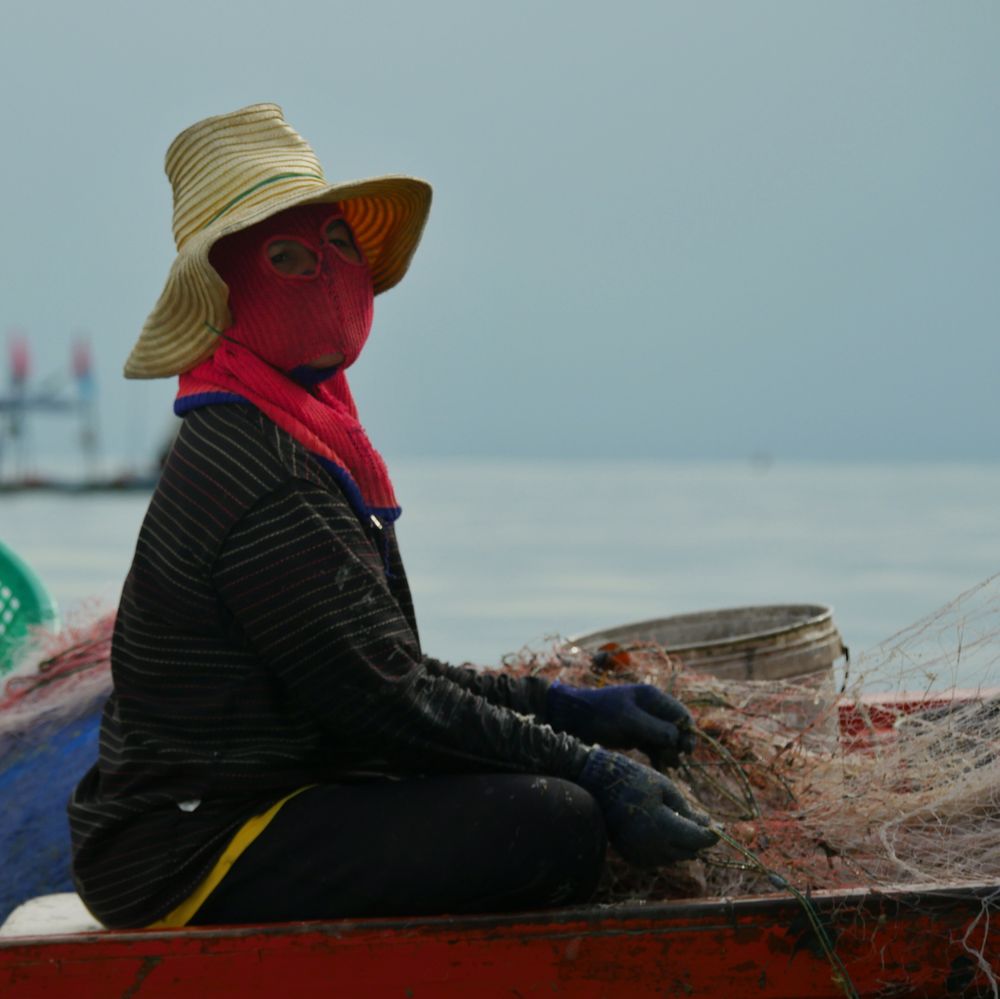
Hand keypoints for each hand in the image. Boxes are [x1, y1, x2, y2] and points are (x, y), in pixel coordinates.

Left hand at [546, 682, 696, 764]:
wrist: (573, 719)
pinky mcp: (635, 736)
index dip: (687, 731)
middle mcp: (651, 708)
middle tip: (674, 762)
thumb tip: (677, 739)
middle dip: (677, 745)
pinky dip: (658, 758)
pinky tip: (661, 770)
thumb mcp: (628, 719)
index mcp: (652, 697)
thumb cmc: (600, 714)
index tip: (686, 750)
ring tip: (668, 768)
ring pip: (665, 741)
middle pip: (675, 729)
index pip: (680, 714)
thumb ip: (654, 728)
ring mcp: (643, 723)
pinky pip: (653, 747)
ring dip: (668, 754)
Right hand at [576, 749, 717, 866]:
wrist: (599, 785)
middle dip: (696, 838)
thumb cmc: (635, 780)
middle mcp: (653, 846)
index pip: (698, 840)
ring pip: (674, 857)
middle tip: (698, 821)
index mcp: (663, 826)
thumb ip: (687, 810)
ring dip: (681, 844)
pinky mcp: (633, 857)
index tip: (720, 828)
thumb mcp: (666, 788)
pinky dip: (665, 849)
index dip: (711, 835)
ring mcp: (641, 854)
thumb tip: (708, 824)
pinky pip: (659, 859)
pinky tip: (660, 831)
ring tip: (676, 822)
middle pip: (689, 852)